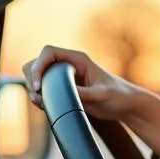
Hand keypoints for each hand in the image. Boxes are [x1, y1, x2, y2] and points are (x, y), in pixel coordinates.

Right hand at [22, 45, 159, 156]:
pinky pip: (44, 88)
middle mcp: (69, 65)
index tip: (39, 85)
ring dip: (34, 88)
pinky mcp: (64, 89)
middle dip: (33, 78)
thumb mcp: (102, 95)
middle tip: (38, 96)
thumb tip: (64, 94)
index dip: (39, 66)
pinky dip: (39, 96)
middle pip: (38, 62)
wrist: (126, 106)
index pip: (49, 52)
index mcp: (78, 59)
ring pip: (38, 75)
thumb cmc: (119, 96)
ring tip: (40, 103)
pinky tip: (45, 106)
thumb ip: (84, 93)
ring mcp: (65, 77)